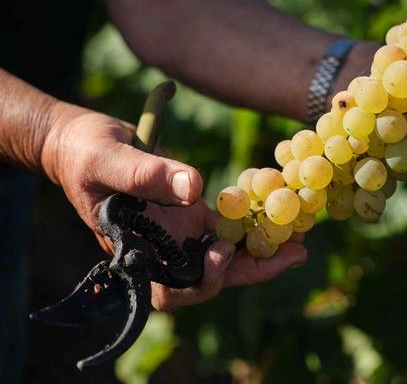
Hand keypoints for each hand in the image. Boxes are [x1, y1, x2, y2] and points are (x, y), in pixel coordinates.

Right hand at [41, 105, 306, 310]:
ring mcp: (179, 233)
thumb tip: (195, 188)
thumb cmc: (83, 154)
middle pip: (211, 276)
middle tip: (296, 253)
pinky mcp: (191, 212)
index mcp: (138, 253)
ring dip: (262, 249)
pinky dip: (253, 221)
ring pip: (225, 253)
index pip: (173, 290)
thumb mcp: (107, 159)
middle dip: (254, 269)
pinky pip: (227, 225)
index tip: (221, 256)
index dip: (203, 283)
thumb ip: (145, 175)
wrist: (81, 140)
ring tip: (300, 236)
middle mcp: (163, 250)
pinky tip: (280, 208)